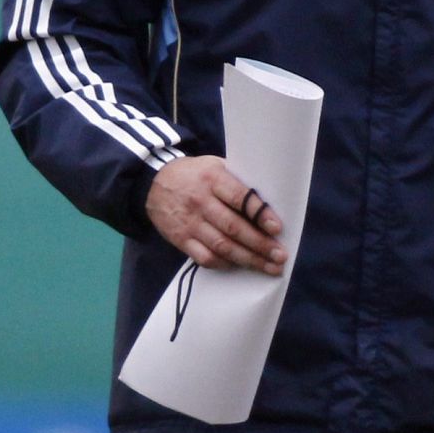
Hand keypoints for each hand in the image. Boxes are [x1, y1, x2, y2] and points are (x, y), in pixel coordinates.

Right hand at [146, 155, 286, 275]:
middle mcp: (201, 202)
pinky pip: (204, 258)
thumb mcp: (215, 165)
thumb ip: (238, 179)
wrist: (152, 184)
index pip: (240, 198)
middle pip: (233, 227)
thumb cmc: (194, 173)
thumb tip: (270, 197)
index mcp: (213, 179)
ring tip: (269, 267)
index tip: (277, 227)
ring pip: (222, 246)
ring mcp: (190, 223)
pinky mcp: (180, 240)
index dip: (260, 213)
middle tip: (280, 256)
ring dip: (248, 259)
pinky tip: (240, 266)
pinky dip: (224, 264)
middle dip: (260, 244)